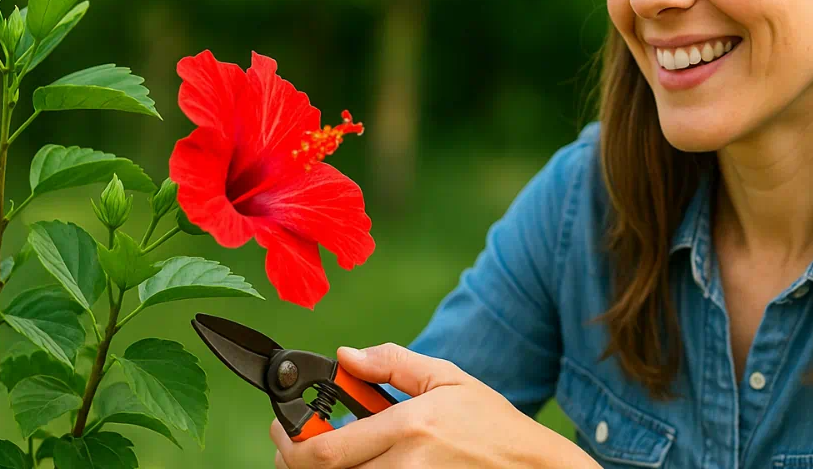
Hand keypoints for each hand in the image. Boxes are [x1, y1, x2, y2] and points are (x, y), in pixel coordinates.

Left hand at [270, 343, 597, 467]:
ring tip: (332, 449)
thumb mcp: (448, 378)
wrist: (531, 467)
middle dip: (295, 458)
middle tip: (292, 442)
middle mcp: (405, 466)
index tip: (280, 425)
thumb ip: (394, 362)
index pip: (325, 451)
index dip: (289, 442)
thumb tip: (346, 356)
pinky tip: (362, 461)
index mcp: (410, 427)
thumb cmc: (491, 424)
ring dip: (326, 468)